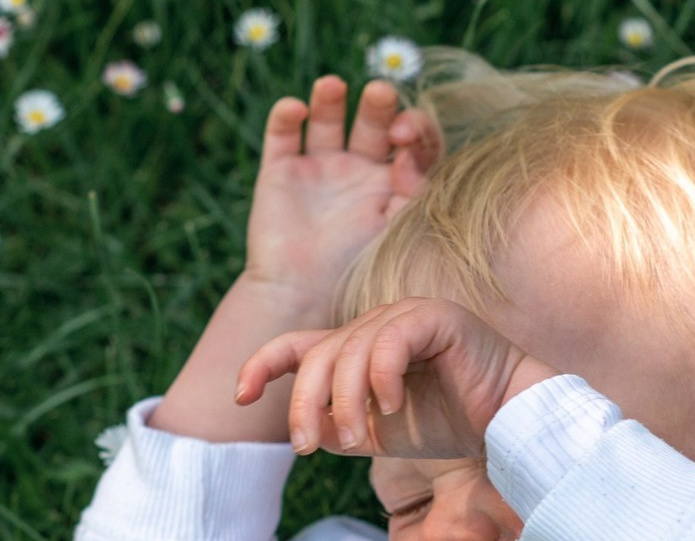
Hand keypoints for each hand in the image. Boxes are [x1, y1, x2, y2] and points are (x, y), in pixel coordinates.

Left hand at [235, 298, 558, 457]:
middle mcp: (378, 324)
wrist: (507, 424)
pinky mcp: (436, 317)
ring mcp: (406, 315)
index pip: (300, 345)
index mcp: (361, 346)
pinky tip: (391, 409)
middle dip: (305, 403)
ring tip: (356, 442)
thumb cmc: (450, 426)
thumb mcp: (379, 432)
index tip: (240, 395)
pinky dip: (382, 378)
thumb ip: (339, 425)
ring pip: (351, 352)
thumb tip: (302, 429)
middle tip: (309, 448)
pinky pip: (390, 342)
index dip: (264, 364)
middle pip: (319, 354)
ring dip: (345, 404)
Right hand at [244, 77, 439, 323]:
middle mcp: (358, 170)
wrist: (302, 300)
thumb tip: (409, 153)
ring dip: (330, 98)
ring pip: (327, 117)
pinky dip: (287, 116)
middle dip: (378, 105)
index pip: (410, 142)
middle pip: (373, 121)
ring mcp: (319, 167)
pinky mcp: (281, 171)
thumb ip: (409, 192)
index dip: (414, 129)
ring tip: (334, 87)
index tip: (405, 136)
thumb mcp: (393, 231)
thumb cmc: (354, 273)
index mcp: (393, 185)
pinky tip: (297, 110)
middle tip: (381, 95)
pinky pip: (282, 133)